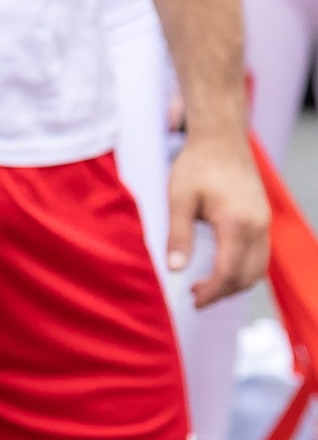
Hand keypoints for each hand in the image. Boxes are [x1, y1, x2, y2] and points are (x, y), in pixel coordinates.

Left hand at [167, 131, 271, 307]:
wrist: (221, 138)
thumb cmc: (197, 165)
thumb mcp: (179, 199)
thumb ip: (178, 236)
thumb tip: (174, 269)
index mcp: (237, 225)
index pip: (229, 273)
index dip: (212, 292)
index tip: (193, 300)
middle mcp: (258, 227)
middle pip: (248, 276)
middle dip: (223, 292)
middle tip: (196, 297)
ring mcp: (264, 223)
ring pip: (259, 268)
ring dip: (235, 282)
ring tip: (207, 285)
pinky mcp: (263, 218)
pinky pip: (261, 254)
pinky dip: (244, 267)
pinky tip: (222, 266)